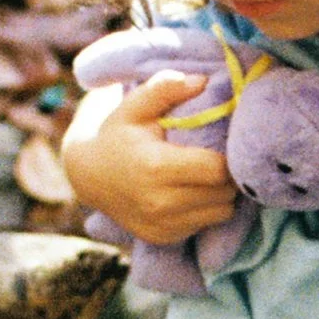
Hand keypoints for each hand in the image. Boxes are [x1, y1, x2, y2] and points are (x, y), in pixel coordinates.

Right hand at [59, 72, 240, 244]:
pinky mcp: (164, 238)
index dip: (229, 157)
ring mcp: (162, 224)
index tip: (224, 144)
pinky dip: (206, 209)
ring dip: (220, 194)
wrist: (89, 176)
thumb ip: (165, 88)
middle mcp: (160, 202)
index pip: (217, 169)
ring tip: (206, 175)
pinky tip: (191, 192)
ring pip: (221, 212)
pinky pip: (205, 225)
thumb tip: (202, 81)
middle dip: (227, 175)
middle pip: (224, 192)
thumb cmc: (118, 134)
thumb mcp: (135, 105)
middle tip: (218, 157)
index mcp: (156, 167)